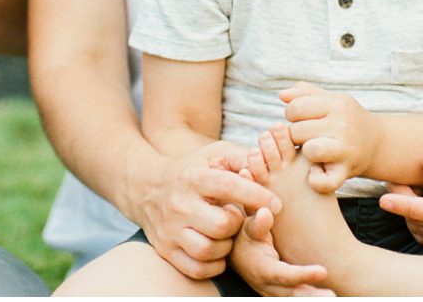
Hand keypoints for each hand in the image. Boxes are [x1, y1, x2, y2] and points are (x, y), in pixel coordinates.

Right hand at [131, 140, 281, 280]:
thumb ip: (241, 158)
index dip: (258, 196)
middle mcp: (179, 205)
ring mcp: (170, 230)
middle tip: (238, 217)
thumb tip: (265, 166)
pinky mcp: (166, 250)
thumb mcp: (214, 155)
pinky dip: (214, 264)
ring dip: (226, 246)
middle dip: (238, 224)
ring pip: (209, 250)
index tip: (276, 203)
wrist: (147, 188)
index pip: (229, 187)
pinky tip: (218, 250)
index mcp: (193, 178)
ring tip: (226, 234)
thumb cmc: (192, 171)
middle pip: (221, 225)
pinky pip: (197, 269)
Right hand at [231, 202, 332, 295]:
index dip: (303, 275)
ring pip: (295, 298)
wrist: (234, 249)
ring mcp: (274, 291)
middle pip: (293, 294)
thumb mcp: (247, 226)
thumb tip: (266, 212)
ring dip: (313, 298)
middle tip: (333, 296)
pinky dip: (309, 297)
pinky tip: (325, 295)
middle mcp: (268, 285)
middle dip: (313, 296)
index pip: (285, 275)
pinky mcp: (280, 291)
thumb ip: (258, 222)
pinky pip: (295, 296)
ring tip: (334, 296)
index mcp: (263, 269)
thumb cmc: (245, 234)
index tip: (323, 271)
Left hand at [280, 82, 376, 193]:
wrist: (378, 144)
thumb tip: (282, 95)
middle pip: (297, 130)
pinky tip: (315, 172)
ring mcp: (346, 149)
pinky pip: (324, 181)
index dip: (292, 114)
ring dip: (305, 153)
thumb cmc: (346, 119)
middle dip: (296, 135)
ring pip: (308, 150)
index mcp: (337, 104)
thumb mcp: (332, 100)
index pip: (295, 107)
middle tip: (306, 137)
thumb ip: (305, 93)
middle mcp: (343, 125)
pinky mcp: (346, 171)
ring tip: (311, 151)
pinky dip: (316, 180)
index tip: (301, 119)